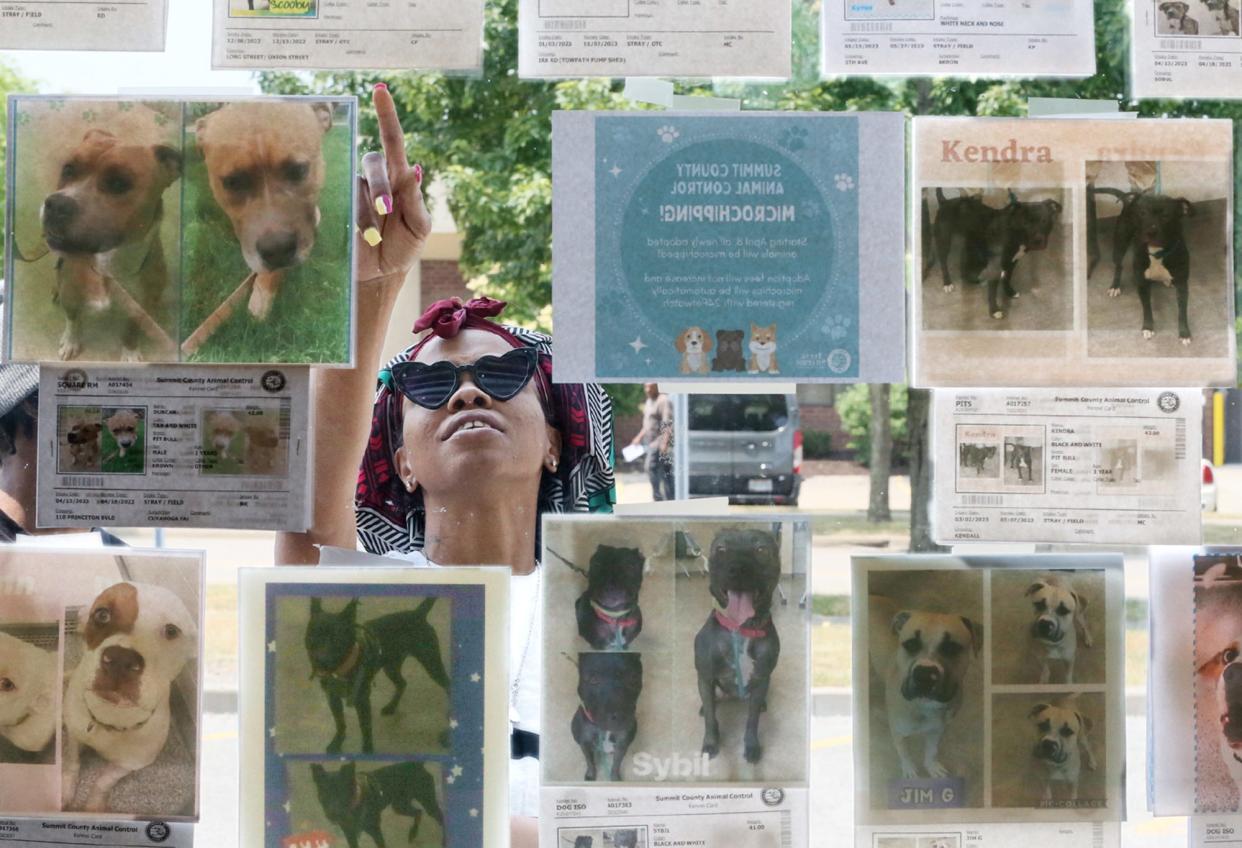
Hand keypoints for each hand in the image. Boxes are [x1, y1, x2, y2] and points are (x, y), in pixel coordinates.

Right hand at [355, 83, 431, 283]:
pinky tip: (351, 232)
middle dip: (379, 185)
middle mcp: (373, 180)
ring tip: (374, 236)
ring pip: (355, 184)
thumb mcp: (419, 229)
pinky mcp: (335, 209)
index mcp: (399, 180)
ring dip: (366, 210)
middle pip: (372, 162)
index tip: (380, 90)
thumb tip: (414, 170)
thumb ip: (417, 203)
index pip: (393, 142)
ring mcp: (353, 193)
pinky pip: (334, 203)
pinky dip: (347, 218)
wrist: (380, 275)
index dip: (387, 116)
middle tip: (386, 210)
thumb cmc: (403, 248)